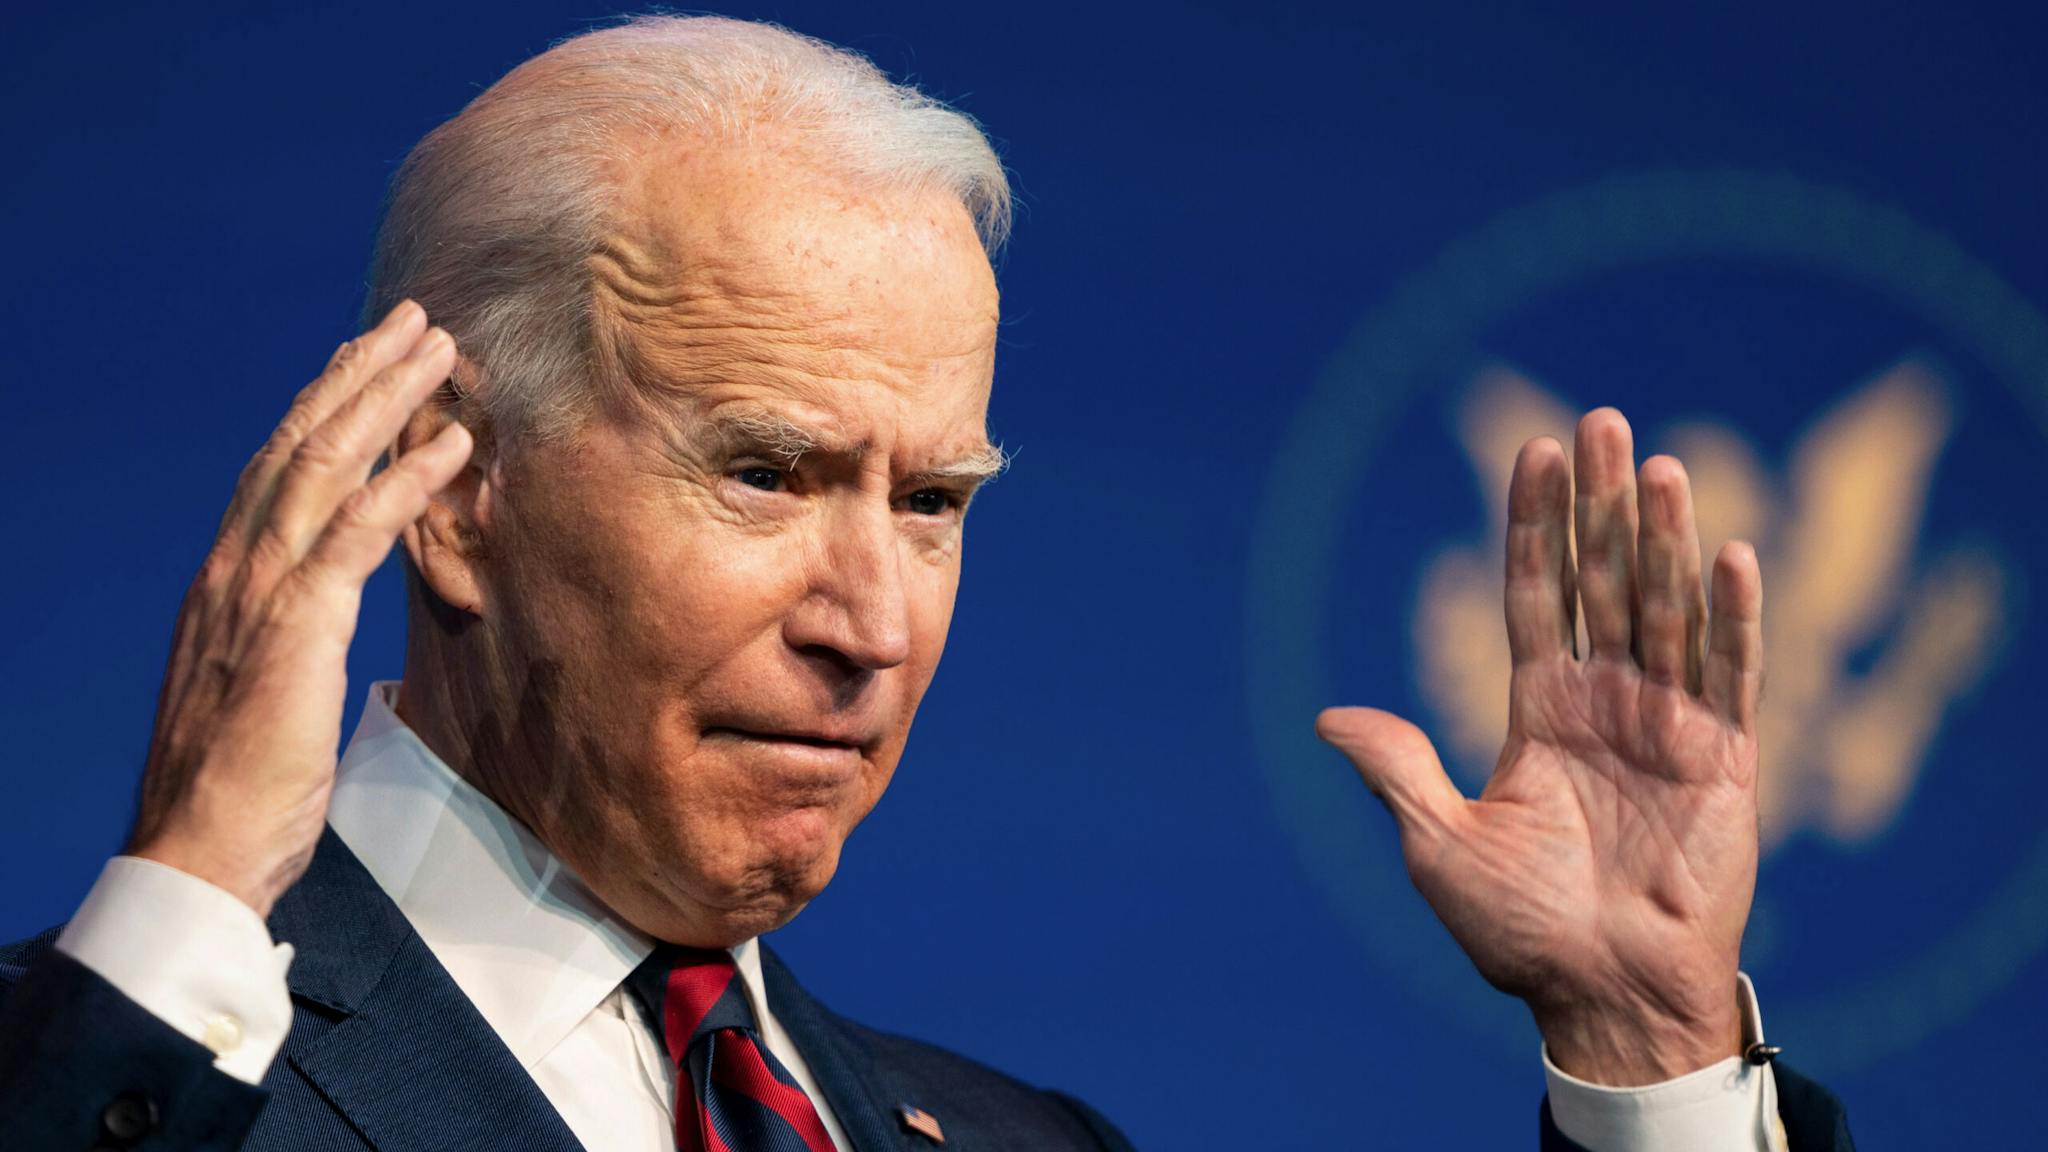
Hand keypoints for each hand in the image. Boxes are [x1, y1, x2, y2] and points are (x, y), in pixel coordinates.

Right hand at [125, 301, 470, 917]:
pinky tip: (455, 446)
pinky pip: (358, 534)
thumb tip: (321, 621)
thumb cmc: (238, 784)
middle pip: (301, 443)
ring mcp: (262, 592)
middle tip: (413, 322)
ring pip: (325, 466)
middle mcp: (237, 568)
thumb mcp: (266, 689)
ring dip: (387, 400)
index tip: (361, 360)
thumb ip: (289, 639)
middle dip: (359, 375)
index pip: (275, 469)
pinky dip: (408, 482)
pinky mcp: (298, 626)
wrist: (197, 848)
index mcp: (228, 581)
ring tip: (439, 350)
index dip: (321, 407)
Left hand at [1318, 408, 1763, 1085]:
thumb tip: (1325, 718)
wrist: (1602, 996)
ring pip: (1664, 612)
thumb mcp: (1441, 846)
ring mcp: (1666, 726)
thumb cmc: (1519, 932)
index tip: (1533, 450)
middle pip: (1600, 582)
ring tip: (1657, 465)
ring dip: (1663, 540)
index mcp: (1539, 712)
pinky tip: (1731, 553)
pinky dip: (1734, 620)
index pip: (1532, 596)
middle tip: (1600, 422)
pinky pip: (1732, 678)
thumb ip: (1399, 771)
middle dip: (1599, 506)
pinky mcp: (1724, 763)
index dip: (1532, 526)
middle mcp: (1604, 703)